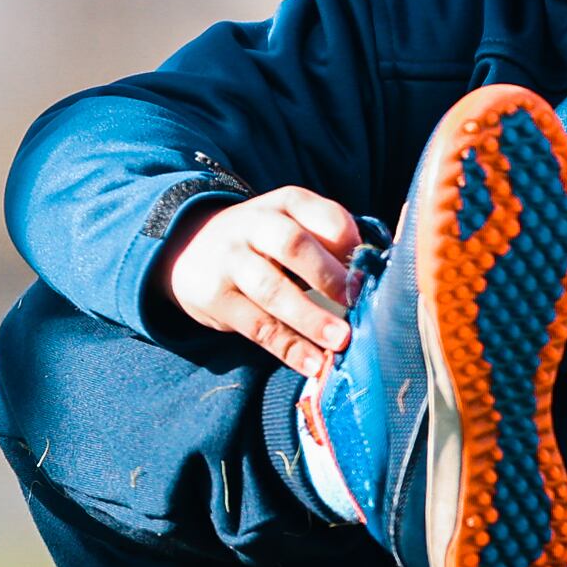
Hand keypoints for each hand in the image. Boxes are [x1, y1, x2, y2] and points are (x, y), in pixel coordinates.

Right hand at [152, 185, 365, 373]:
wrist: (189, 247)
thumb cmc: (263, 241)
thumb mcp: (292, 223)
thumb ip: (330, 239)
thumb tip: (377, 274)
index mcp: (286, 202)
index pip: (323, 215)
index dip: (350, 243)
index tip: (371, 271)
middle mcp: (255, 225)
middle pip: (293, 244)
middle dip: (328, 275)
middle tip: (356, 302)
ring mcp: (231, 260)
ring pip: (272, 289)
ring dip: (310, 318)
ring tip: (341, 341)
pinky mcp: (216, 297)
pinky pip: (257, 326)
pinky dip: (288, 348)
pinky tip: (313, 364)